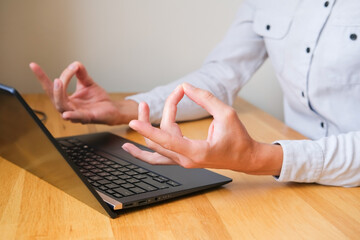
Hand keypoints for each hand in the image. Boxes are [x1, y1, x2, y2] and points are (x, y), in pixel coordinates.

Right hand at [29, 61, 137, 124]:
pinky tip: (66, 114)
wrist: (112, 109)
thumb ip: (81, 73)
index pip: (51, 88)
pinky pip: (77, 118)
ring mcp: (76, 114)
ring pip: (62, 106)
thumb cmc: (98, 99)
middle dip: (52, 87)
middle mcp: (68, 107)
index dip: (41, 77)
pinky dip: (72, 116)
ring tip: (59, 82)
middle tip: (56, 77)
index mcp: (66, 99)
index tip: (33, 65)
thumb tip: (75, 64)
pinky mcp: (87, 118)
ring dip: (59, 95)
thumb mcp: (87, 83)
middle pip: (54, 98)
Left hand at [122, 83, 282, 174]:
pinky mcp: (183, 158)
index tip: (132, 122)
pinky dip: (145, 153)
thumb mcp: (226, 114)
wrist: (245, 158)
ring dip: (146, 132)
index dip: (148, 130)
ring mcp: (183, 161)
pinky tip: (130, 148)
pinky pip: (159, 157)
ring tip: (138, 113)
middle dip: (150, 119)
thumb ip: (205, 99)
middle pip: (157, 141)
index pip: (166, 141)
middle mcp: (186, 159)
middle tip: (149, 102)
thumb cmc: (238, 138)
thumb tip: (186, 87)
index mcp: (196, 152)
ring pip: (155, 149)